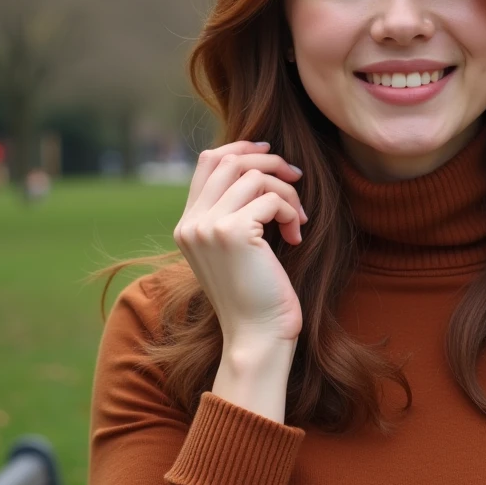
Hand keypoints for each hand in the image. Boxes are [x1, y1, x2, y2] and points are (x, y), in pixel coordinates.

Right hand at [173, 141, 306, 344]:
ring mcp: (208, 227)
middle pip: (229, 160)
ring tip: (298, 218)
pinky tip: (296, 235)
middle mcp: (191, 223)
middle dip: (269, 162)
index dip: (240, 149)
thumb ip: (232, 213)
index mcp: (187, 225)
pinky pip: (271, 199)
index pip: (207, 162)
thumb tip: (256, 169)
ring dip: (286, 191)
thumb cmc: (256, 295)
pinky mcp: (232, 232)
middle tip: (295, 176)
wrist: (256, 336)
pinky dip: (291, 211)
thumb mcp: (235, 250)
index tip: (269, 154)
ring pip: (254, 176)